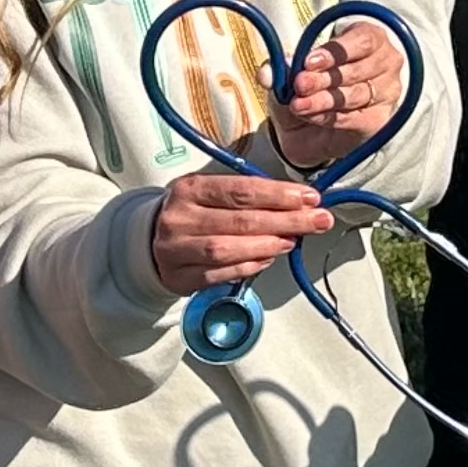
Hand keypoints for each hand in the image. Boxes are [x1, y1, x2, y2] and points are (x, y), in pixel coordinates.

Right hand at [151, 167, 331, 290]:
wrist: (150, 237)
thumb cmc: (194, 211)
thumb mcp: (212, 191)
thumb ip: (249, 194)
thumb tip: (298, 200)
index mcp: (190, 189)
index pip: (241, 190)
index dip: (279, 195)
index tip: (310, 198)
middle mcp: (179, 218)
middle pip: (240, 220)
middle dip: (286, 220)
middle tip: (317, 221)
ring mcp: (175, 250)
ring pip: (228, 249)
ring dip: (268, 245)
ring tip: (293, 240)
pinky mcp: (178, 278)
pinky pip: (219, 274)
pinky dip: (249, 267)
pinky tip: (269, 258)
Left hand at [265, 18, 405, 165]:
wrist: (309, 130)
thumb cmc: (309, 88)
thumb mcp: (289, 75)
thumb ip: (279, 70)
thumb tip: (267, 72)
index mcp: (368, 37)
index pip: (363, 39)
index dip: (336, 51)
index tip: (309, 62)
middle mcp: (385, 62)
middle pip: (358, 68)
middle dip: (324, 78)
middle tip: (299, 85)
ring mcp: (387, 92)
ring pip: (356, 94)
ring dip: (324, 99)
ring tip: (299, 104)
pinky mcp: (380, 120)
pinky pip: (356, 118)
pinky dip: (330, 117)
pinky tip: (312, 116)